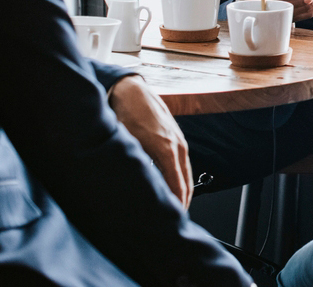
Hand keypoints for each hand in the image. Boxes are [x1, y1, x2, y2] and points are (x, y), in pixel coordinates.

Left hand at [108, 75, 192, 208]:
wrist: (131, 90)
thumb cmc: (126, 115)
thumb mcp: (127, 143)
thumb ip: (136, 166)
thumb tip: (136, 188)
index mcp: (166, 149)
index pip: (178, 185)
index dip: (177, 205)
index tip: (173, 220)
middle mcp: (177, 145)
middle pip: (186, 181)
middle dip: (183, 202)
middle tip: (174, 221)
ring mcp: (179, 139)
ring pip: (186, 172)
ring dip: (183, 190)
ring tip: (174, 208)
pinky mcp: (175, 135)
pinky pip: (182, 162)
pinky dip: (180, 176)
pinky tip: (172, 185)